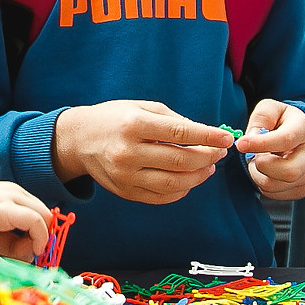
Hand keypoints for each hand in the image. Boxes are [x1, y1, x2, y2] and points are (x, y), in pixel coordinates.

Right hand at [0, 182, 51, 260]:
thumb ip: (13, 246)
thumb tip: (32, 255)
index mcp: (10, 195)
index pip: (39, 213)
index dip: (41, 234)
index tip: (35, 252)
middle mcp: (13, 192)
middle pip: (45, 213)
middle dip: (44, 236)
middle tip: (32, 254)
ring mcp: (9, 197)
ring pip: (44, 215)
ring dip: (41, 238)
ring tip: (23, 253)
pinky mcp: (4, 208)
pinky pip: (35, 221)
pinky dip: (40, 237)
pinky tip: (33, 249)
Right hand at [52, 101, 233, 204]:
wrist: (78, 140)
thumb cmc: (114, 119)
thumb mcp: (140, 107)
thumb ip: (172, 120)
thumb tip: (204, 135)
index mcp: (133, 125)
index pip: (179, 133)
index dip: (207, 136)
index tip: (227, 138)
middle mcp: (128, 152)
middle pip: (180, 161)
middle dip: (207, 157)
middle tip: (220, 153)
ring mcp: (126, 176)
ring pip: (174, 183)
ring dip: (199, 176)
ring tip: (209, 167)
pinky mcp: (125, 192)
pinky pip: (161, 196)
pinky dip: (182, 190)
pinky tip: (190, 179)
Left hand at [239, 100, 304, 200]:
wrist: (297, 137)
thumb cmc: (280, 121)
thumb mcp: (269, 109)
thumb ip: (260, 119)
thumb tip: (251, 139)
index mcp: (304, 129)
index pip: (285, 140)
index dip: (260, 144)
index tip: (241, 144)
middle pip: (289, 172)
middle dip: (262, 166)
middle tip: (253, 156)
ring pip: (276, 185)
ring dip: (257, 175)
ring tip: (258, 161)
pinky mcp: (302, 189)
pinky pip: (275, 194)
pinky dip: (262, 184)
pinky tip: (266, 171)